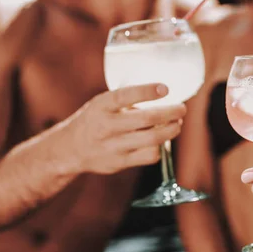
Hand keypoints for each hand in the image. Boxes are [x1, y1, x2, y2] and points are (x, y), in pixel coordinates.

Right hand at [65, 84, 185, 174]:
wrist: (71, 148)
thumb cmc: (95, 120)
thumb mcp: (103, 104)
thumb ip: (127, 101)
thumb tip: (164, 96)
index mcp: (101, 106)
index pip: (125, 96)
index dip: (147, 91)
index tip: (166, 89)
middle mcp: (106, 126)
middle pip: (146, 120)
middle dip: (170, 113)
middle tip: (182, 109)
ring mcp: (112, 146)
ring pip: (152, 139)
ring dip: (170, 131)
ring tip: (177, 124)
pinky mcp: (119, 163)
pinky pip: (149, 156)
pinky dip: (160, 147)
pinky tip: (162, 141)